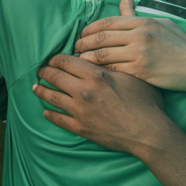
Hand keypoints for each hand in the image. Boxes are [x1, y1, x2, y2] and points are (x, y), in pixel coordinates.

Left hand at [34, 54, 170, 157]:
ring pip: (52, 97)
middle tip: (41, 71)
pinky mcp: (81, 127)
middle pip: (55, 77)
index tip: (53, 59)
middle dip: (45, 72)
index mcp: (96, 75)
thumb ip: (114, 63)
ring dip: (41, 91)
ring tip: (36, 88)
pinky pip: (58, 119)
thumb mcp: (133, 75)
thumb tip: (102, 52)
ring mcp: (80, 111)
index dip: (56, 58)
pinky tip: (45, 112)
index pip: (66, 61)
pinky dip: (49, 114)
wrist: (148, 133)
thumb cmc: (145, 102)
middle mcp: (84, 91)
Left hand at [75, 0, 185, 90]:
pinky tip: (92, 74)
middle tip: (73, 49)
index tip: (80, 35)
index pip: (107, 22)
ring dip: (85, 58)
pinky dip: (99, 71)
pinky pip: (113, 70)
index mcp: (142, 22)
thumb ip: (138, 13)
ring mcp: (140, 53)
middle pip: (100, 37)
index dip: (89, 29)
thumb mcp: (160, 23)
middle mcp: (139, 35)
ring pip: (102, 54)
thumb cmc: (181, 45)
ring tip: (77, 63)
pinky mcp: (141, 70)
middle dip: (82, 43)